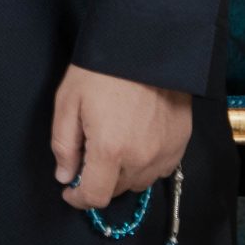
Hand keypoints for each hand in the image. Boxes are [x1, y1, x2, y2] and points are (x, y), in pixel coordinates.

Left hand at [50, 64, 189, 211]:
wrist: (147, 45)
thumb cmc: (103, 70)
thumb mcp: (68, 101)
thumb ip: (64, 145)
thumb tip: (65, 175)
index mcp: (110, 150)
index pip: (95, 196)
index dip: (78, 198)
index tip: (70, 190)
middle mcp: (140, 158)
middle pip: (116, 190)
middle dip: (99, 179)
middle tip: (90, 153)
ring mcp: (164, 152)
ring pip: (138, 182)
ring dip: (122, 174)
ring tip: (114, 143)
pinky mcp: (180, 143)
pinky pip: (159, 169)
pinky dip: (145, 164)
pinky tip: (135, 141)